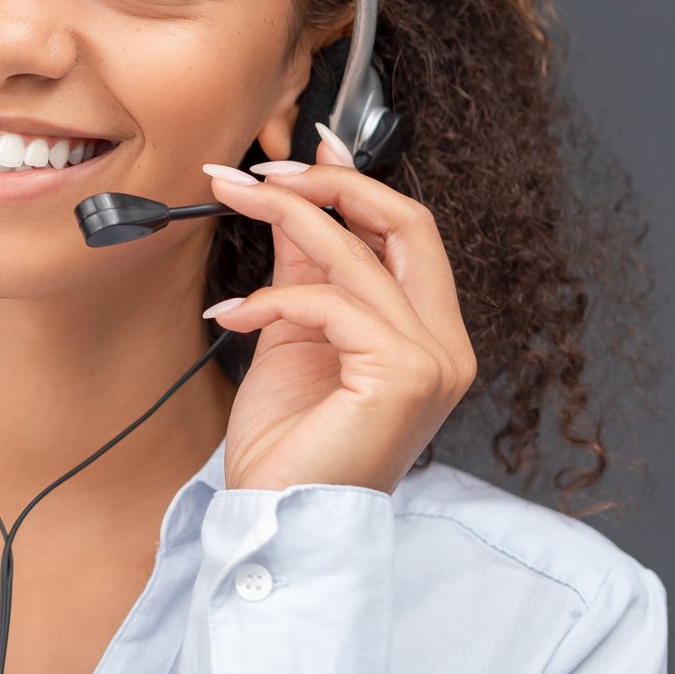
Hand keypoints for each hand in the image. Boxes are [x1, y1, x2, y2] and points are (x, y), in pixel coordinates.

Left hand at [199, 129, 477, 494]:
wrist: (279, 520)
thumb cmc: (288, 445)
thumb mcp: (291, 334)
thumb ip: (302, 267)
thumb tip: (292, 197)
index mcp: (429, 336)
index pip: (408, 234)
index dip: (354, 183)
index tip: (297, 153)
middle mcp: (446, 346)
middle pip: (407, 224)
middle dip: (330, 184)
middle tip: (260, 173)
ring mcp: (434, 363)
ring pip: (360, 255)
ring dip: (284, 218)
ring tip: (227, 205)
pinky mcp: (405, 377)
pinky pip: (333, 303)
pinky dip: (274, 298)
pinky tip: (233, 315)